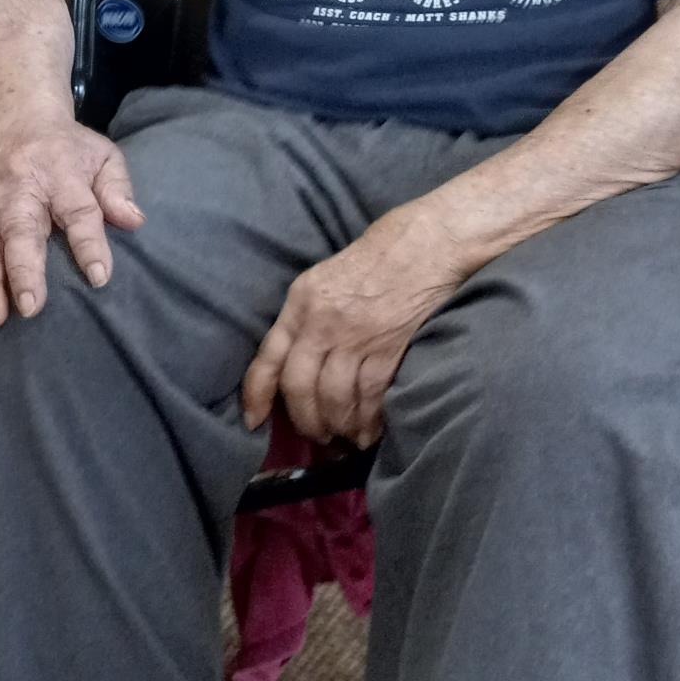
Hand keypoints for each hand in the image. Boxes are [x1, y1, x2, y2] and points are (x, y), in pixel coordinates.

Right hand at [0, 116, 144, 325]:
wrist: (22, 122)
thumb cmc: (71, 149)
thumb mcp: (104, 157)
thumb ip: (117, 190)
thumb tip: (133, 221)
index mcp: (60, 173)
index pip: (78, 210)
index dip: (89, 244)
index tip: (99, 277)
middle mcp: (18, 188)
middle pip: (17, 229)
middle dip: (21, 270)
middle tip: (30, 309)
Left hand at [242, 208, 464, 448]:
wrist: (425, 244)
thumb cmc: (373, 259)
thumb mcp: (323, 280)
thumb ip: (305, 318)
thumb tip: (296, 364)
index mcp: (301, 303)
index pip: (268, 357)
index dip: (257, 394)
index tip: (254, 422)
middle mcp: (321, 321)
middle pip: (299, 386)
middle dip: (304, 419)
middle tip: (315, 435)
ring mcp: (355, 336)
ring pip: (333, 396)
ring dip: (336, 425)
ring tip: (342, 436)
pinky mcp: (388, 348)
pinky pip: (370, 395)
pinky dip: (367, 419)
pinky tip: (368, 431)